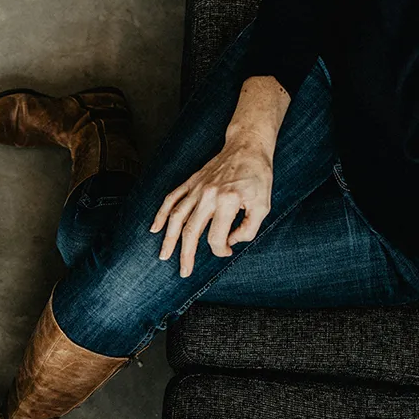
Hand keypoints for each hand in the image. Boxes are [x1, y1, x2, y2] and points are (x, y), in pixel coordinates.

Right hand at [150, 130, 272, 276]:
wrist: (247, 146)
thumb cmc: (258, 177)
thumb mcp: (263, 206)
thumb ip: (248, 229)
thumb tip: (230, 241)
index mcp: (227, 201)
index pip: (216, 237)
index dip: (221, 250)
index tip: (227, 250)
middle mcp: (208, 195)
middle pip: (191, 231)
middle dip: (186, 255)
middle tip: (184, 272)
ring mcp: (197, 188)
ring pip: (176, 217)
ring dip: (169, 238)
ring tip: (163, 255)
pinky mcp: (191, 182)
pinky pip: (172, 198)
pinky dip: (161, 214)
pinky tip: (154, 228)